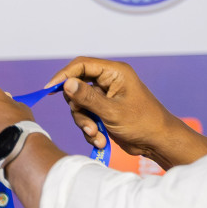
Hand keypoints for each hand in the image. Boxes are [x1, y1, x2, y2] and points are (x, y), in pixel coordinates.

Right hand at [46, 57, 179, 157]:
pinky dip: (90, 130)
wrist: (157, 142)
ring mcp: (105, 97)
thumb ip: (87, 97)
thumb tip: (66, 84)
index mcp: (114, 73)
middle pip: (77, 88)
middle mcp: (108, 82)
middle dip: (79, 110)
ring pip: (80, 106)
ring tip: (97, 135)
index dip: (64, 75)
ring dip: (85, 123)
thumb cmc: (142, 122)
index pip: (81, 66)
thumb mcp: (112, 111)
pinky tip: (100, 140)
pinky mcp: (104, 112)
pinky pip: (87, 117)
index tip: (49, 89)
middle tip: (88, 126)